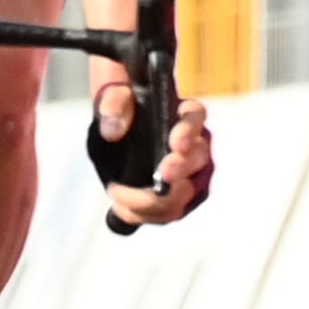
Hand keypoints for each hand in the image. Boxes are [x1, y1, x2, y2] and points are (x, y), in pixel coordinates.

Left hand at [93, 77, 212, 227]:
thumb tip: (113, 132)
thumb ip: (113, 102)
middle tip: (163, 175)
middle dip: (181, 169)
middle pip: (198, 158)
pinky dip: (148, 214)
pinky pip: (171, 211)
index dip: (189, 132)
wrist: (116, 135)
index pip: (195, 117)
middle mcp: (194, 143)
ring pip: (189, 192)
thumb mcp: (110, 94)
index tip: (177, 144)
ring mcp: (190, 172)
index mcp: (180, 112)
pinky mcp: (177, 195)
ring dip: (163, 200)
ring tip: (124, 199)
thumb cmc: (119, 109)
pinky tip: (121, 209)